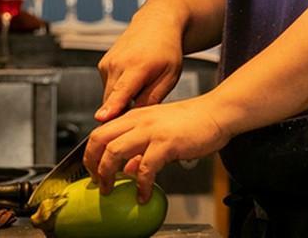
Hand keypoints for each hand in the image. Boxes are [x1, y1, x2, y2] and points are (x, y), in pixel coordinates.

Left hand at [84, 97, 229, 202]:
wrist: (216, 112)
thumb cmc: (192, 121)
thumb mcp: (160, 130)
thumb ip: (141, 147)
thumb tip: (127, 169)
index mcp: (136, 116)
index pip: (101, 131)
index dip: (91, 153)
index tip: (92, 171)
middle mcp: (139, 120)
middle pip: (100, 139)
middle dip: (92, 164)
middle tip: (97, 182)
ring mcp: (151, 130)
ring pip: (114, 151)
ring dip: (108, 174)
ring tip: (111, 190)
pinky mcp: (166, 143)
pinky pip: (145, 168)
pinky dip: (141, 185)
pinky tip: (144, 195)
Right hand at [95, 18, 184, 122]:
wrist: (156, 24)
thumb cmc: (166, 50)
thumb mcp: (169, 77)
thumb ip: (151, 99)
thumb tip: (133, 118)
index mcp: (137, 66)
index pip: (121, 91)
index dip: (111, 107)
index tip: (101, 118)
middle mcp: (118, 63)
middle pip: (112, 99)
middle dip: (123, 111)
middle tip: (142, 105)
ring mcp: (107, 62)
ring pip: (109, 95)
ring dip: (122, 98)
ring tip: (141, 84)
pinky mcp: (102, 65)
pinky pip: (108, 87)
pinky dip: (118, 89)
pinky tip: (133, 78)